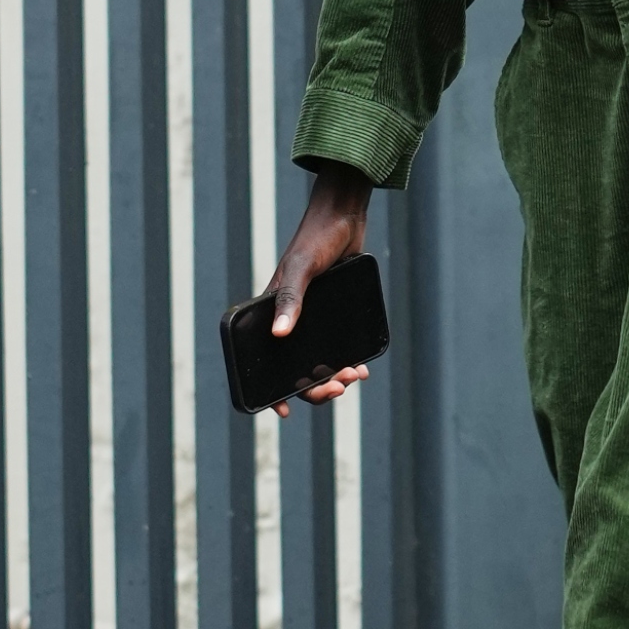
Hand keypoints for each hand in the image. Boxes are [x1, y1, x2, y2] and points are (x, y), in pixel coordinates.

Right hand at [263, 161, 375, 416]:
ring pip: (318, 361)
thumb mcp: (303, 269)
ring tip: (354, 377)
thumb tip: (280, 334)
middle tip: (339, 388)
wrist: (345, 216)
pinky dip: (347, 361)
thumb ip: (291, 299)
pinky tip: (361, 366)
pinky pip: (336, 346)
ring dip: (334, 376)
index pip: (266, 360)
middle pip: (297, 369)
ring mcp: (312, 317)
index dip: (272, 391)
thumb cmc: (316, 238)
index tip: (284, 412)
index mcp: (273, 313)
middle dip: (316, 387)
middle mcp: (290, 319)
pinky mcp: (334, 312)